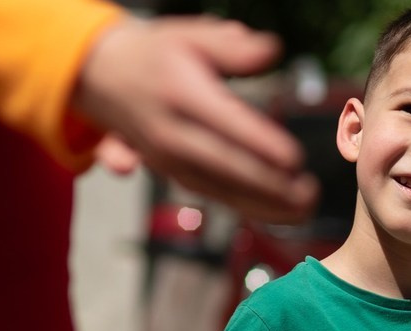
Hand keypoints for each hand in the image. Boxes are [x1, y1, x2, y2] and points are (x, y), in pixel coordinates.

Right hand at [71, 17, 318, 223]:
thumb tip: (272, 50)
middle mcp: (173, 134)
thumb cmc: (158, 53)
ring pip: (224, 192)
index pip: (227, 125)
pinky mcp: (175, 176)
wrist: (100, 77)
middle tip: (311, 195)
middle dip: (271, 187)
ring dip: (266, 207)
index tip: (296, 159)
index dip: (261, 145)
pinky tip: (281, 215)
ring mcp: (171, 162)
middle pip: (228, 168)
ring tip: (304, 212)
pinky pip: (216, 197)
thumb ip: (232, 46)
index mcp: (181, 95)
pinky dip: (249, 209)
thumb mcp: (190, 36)